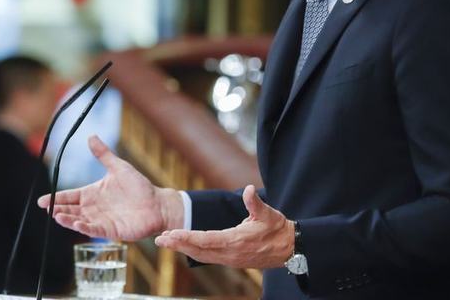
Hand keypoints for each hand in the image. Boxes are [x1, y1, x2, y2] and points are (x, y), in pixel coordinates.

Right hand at [37, 135, 180, 240]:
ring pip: (79, 220)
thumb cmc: (139, 186)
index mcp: (93, 193)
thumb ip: (103, 154)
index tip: (41, 201)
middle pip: (71, 210)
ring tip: (57, 216)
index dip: (56, 198)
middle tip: (47, 208)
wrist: (157, 203)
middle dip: (58, 210)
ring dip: (68, 219)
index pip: (70, 196)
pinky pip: (94, 230)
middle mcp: (94, 208)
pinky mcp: (110, 230)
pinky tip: (76, 223)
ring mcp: (101, 220)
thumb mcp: (118, 167)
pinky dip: (84, 227)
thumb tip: (91, 136)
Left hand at [154, 185, 294, 268]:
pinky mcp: (230, 260)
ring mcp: (230, 259)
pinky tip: (183, 246)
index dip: (188, 237)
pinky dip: (193, 251)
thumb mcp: (269, 214)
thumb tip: (248, 190)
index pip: (206, 240)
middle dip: (178, 244)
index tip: (172, 233)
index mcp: (236, 241)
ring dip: (183, 248)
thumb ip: (255, 203)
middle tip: (160, 239)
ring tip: (166, 242)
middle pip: (198, 250)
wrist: (290, 248)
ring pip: (201, 255)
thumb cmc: (278, 229)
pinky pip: (207, 257)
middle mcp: (230, 253)